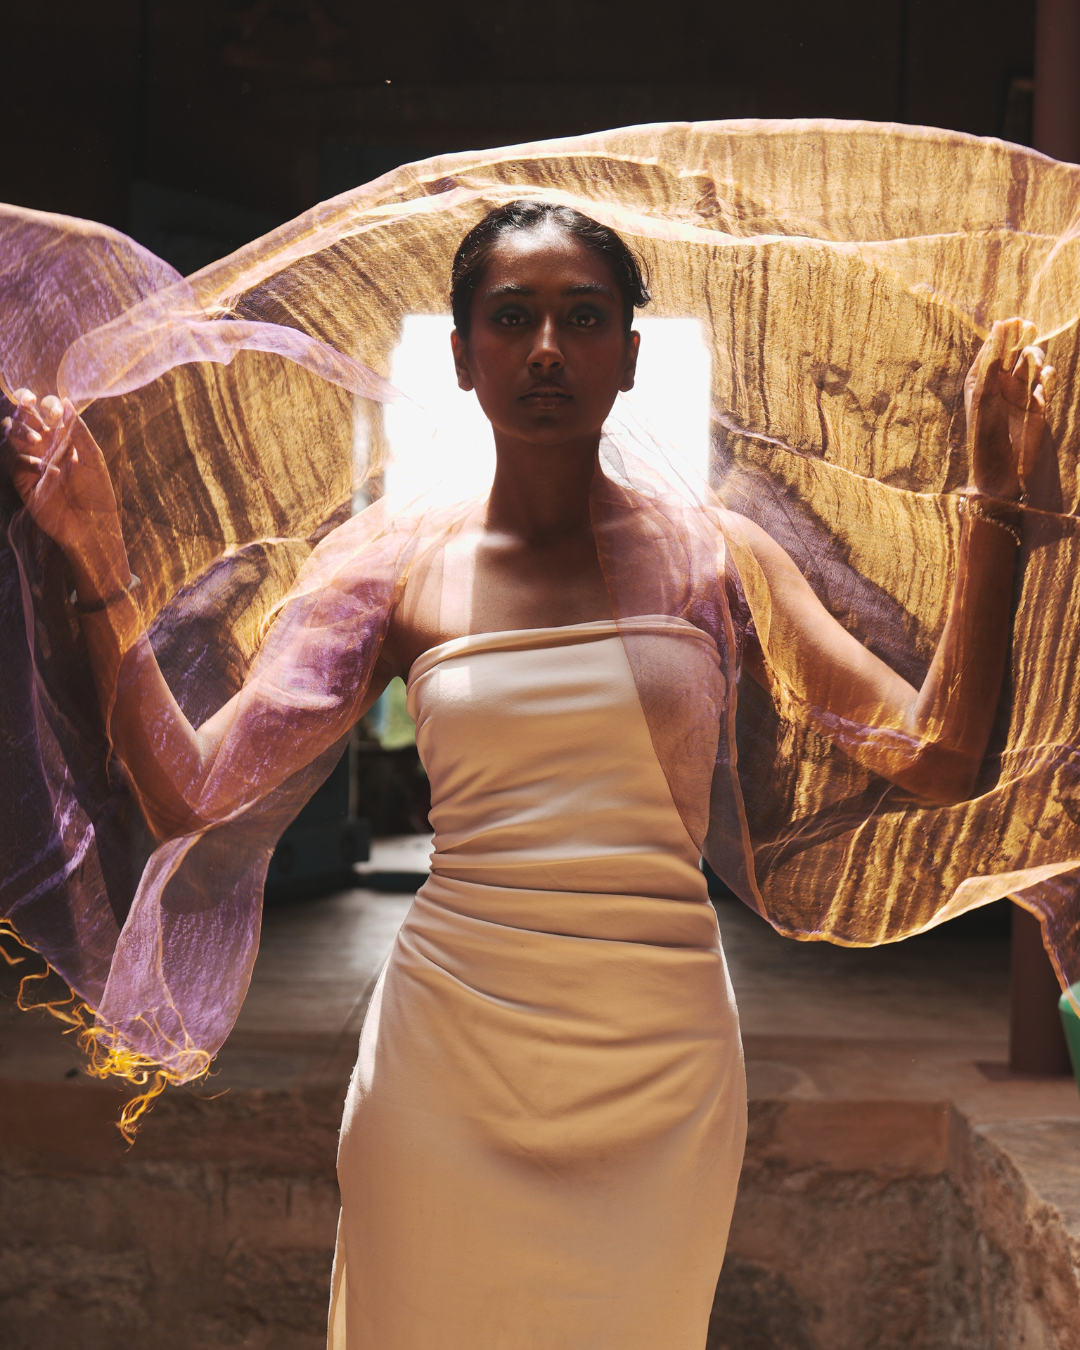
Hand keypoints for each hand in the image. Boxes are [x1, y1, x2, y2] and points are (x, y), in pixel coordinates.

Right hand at [1, 389, 125, 585]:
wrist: (92, 527)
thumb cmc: (98, 494)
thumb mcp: (94, 459)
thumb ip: (79, 432)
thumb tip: (65, 402)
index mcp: (65, 440)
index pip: (48, 413)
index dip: (47, 405)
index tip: (55, 410)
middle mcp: (46, 448)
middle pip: (26, 419)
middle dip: (22, 407)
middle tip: (27, 403)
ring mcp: (33, 463)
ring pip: (14, 437)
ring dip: (20, 430)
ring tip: (37, 440)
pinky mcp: (24, 482)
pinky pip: (16, 463)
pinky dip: (27, 461)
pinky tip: (44, 469)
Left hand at [964, 318, 1055, 500]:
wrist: (999, 471)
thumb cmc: (983, 435)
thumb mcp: (983, 397)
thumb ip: (990, 364)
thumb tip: (998, 328)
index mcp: (981, 381)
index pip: (992, 349)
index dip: (1001, 333)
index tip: (1011, 320)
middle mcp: (1000, 384)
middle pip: (1014, 351)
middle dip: (1022, 338)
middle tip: (1029, 326)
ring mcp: (1020, 394)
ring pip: (1032, 363)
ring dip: (1035, 356)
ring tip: (1032, 360)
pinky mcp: (1037, 406)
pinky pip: (1046, 382)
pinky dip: (1047, 377)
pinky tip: (1044, 380)